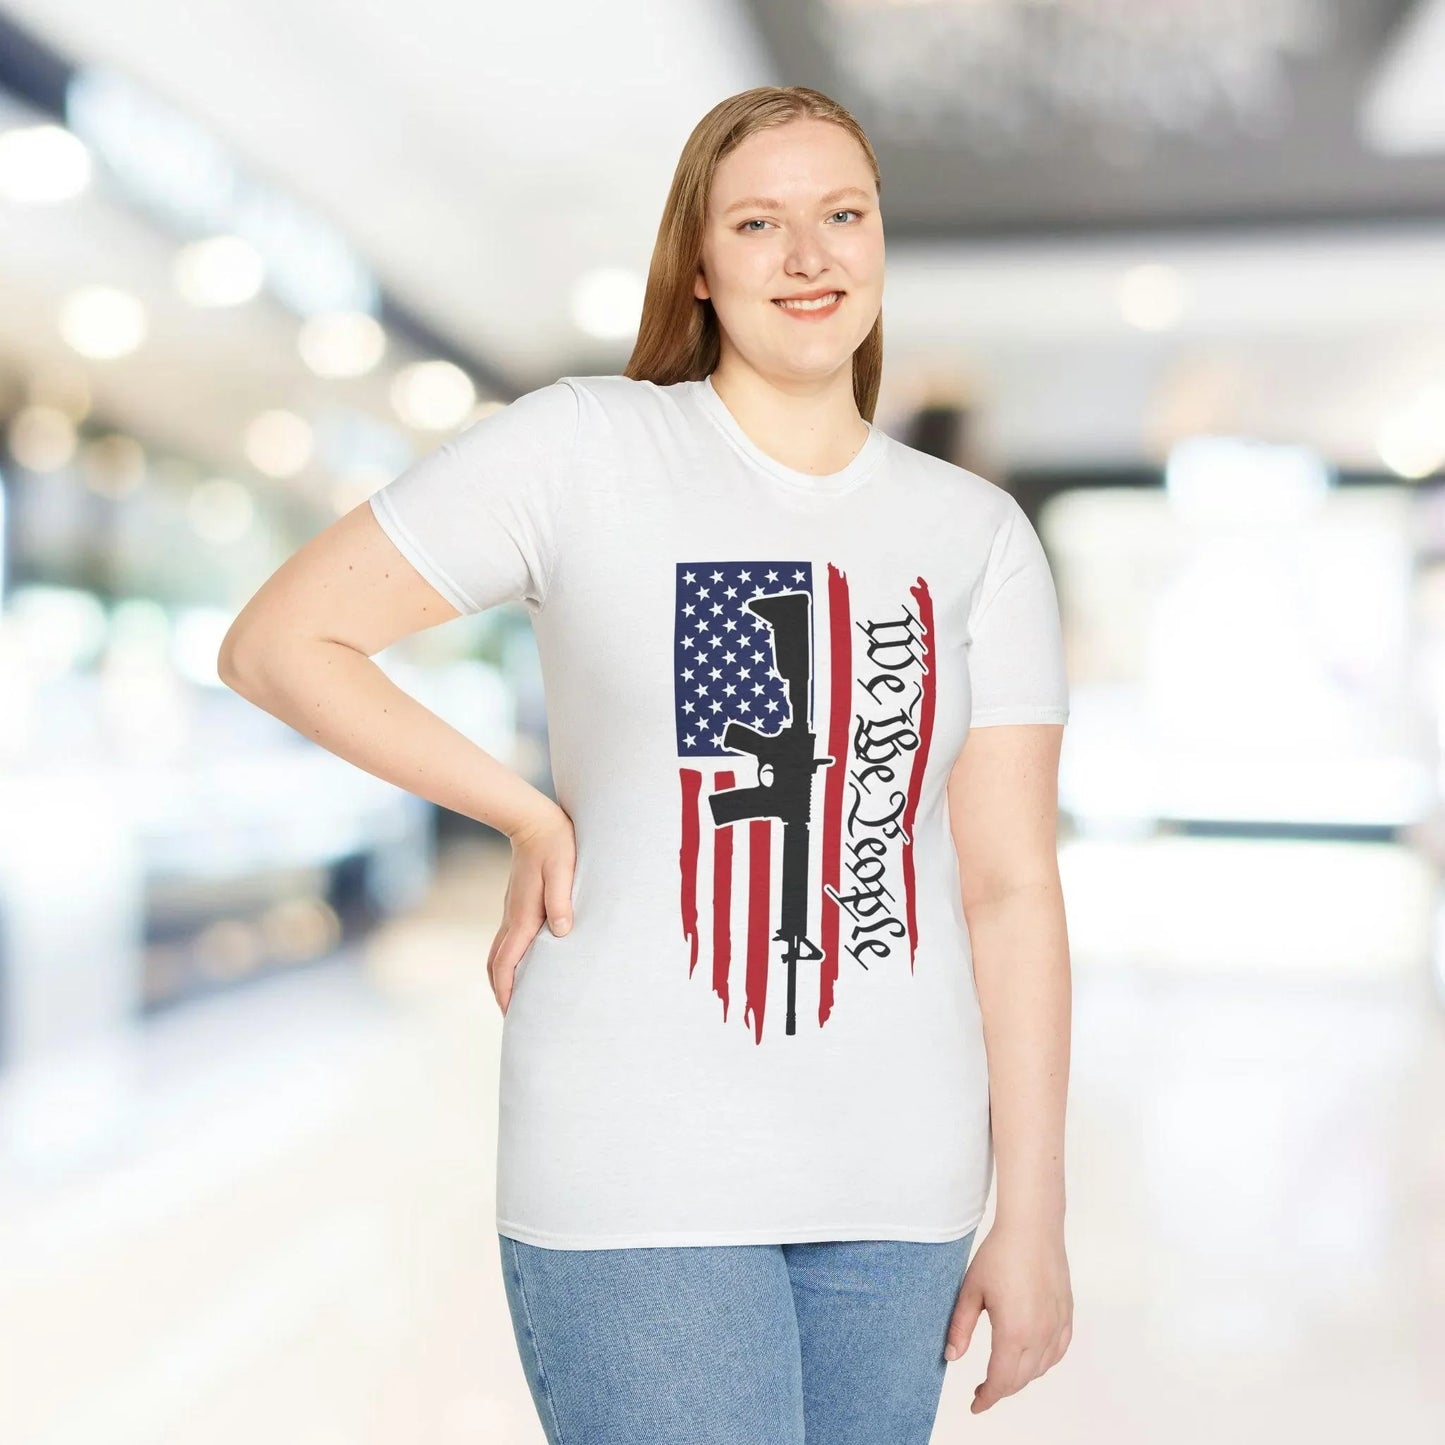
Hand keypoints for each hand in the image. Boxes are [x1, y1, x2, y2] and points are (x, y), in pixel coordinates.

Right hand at [488, 802, 575, 1015]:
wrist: (534, 820)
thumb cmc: (555, 845)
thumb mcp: (562, 870)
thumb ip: (561, 901)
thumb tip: (562, 933)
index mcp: (523, 915)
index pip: (506, 961)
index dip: (506, 989)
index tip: (510, 1013)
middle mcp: (513, 917)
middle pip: (495, 963)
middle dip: (500, 991)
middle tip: (513, 1016)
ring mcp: (512, 911)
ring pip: (498, 952)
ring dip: (502, 977)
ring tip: (516, 998)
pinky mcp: (517, 905)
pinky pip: (507, 941)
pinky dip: (508, 961)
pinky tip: (523, 966)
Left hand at [944, 1217, 1072, 1412]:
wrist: (1032, 1228)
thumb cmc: (999, 1254)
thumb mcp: (971, 1290)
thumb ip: (960, 1327)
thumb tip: (951, 1357)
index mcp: (1014, 1332)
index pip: (1001, 1380)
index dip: (987, 1398)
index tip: (975, 1405)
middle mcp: (1040, 1334)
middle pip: (1020, 1379)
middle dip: (1000, 1390)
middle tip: (982, 1390)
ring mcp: (1056, 1326)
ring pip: (1040, 1368)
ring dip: (1020, 1377)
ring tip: (1002, 1374)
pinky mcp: (1066, 1315)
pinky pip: (1058, 1352)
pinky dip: (1043, 1363)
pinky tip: (1032, 1359)